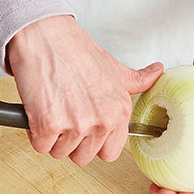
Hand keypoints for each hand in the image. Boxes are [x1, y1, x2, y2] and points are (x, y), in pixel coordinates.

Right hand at [7, 15, 162, 164]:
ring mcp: (76, 124)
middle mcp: (102, 121)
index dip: (94, 145)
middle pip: (83, 157)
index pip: (110, 154)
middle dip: (71, 142)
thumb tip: (157, 72)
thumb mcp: (114, 68)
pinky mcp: (48, 125)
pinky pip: (40, 146)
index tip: (86, 132)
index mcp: (119, 112)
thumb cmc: (77, 52)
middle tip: (66, 117)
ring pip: (60, 153)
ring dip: (53, 137)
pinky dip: (36, 132)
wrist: (47, 36)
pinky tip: (40, 110)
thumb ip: (137, 80)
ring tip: (54, 109)